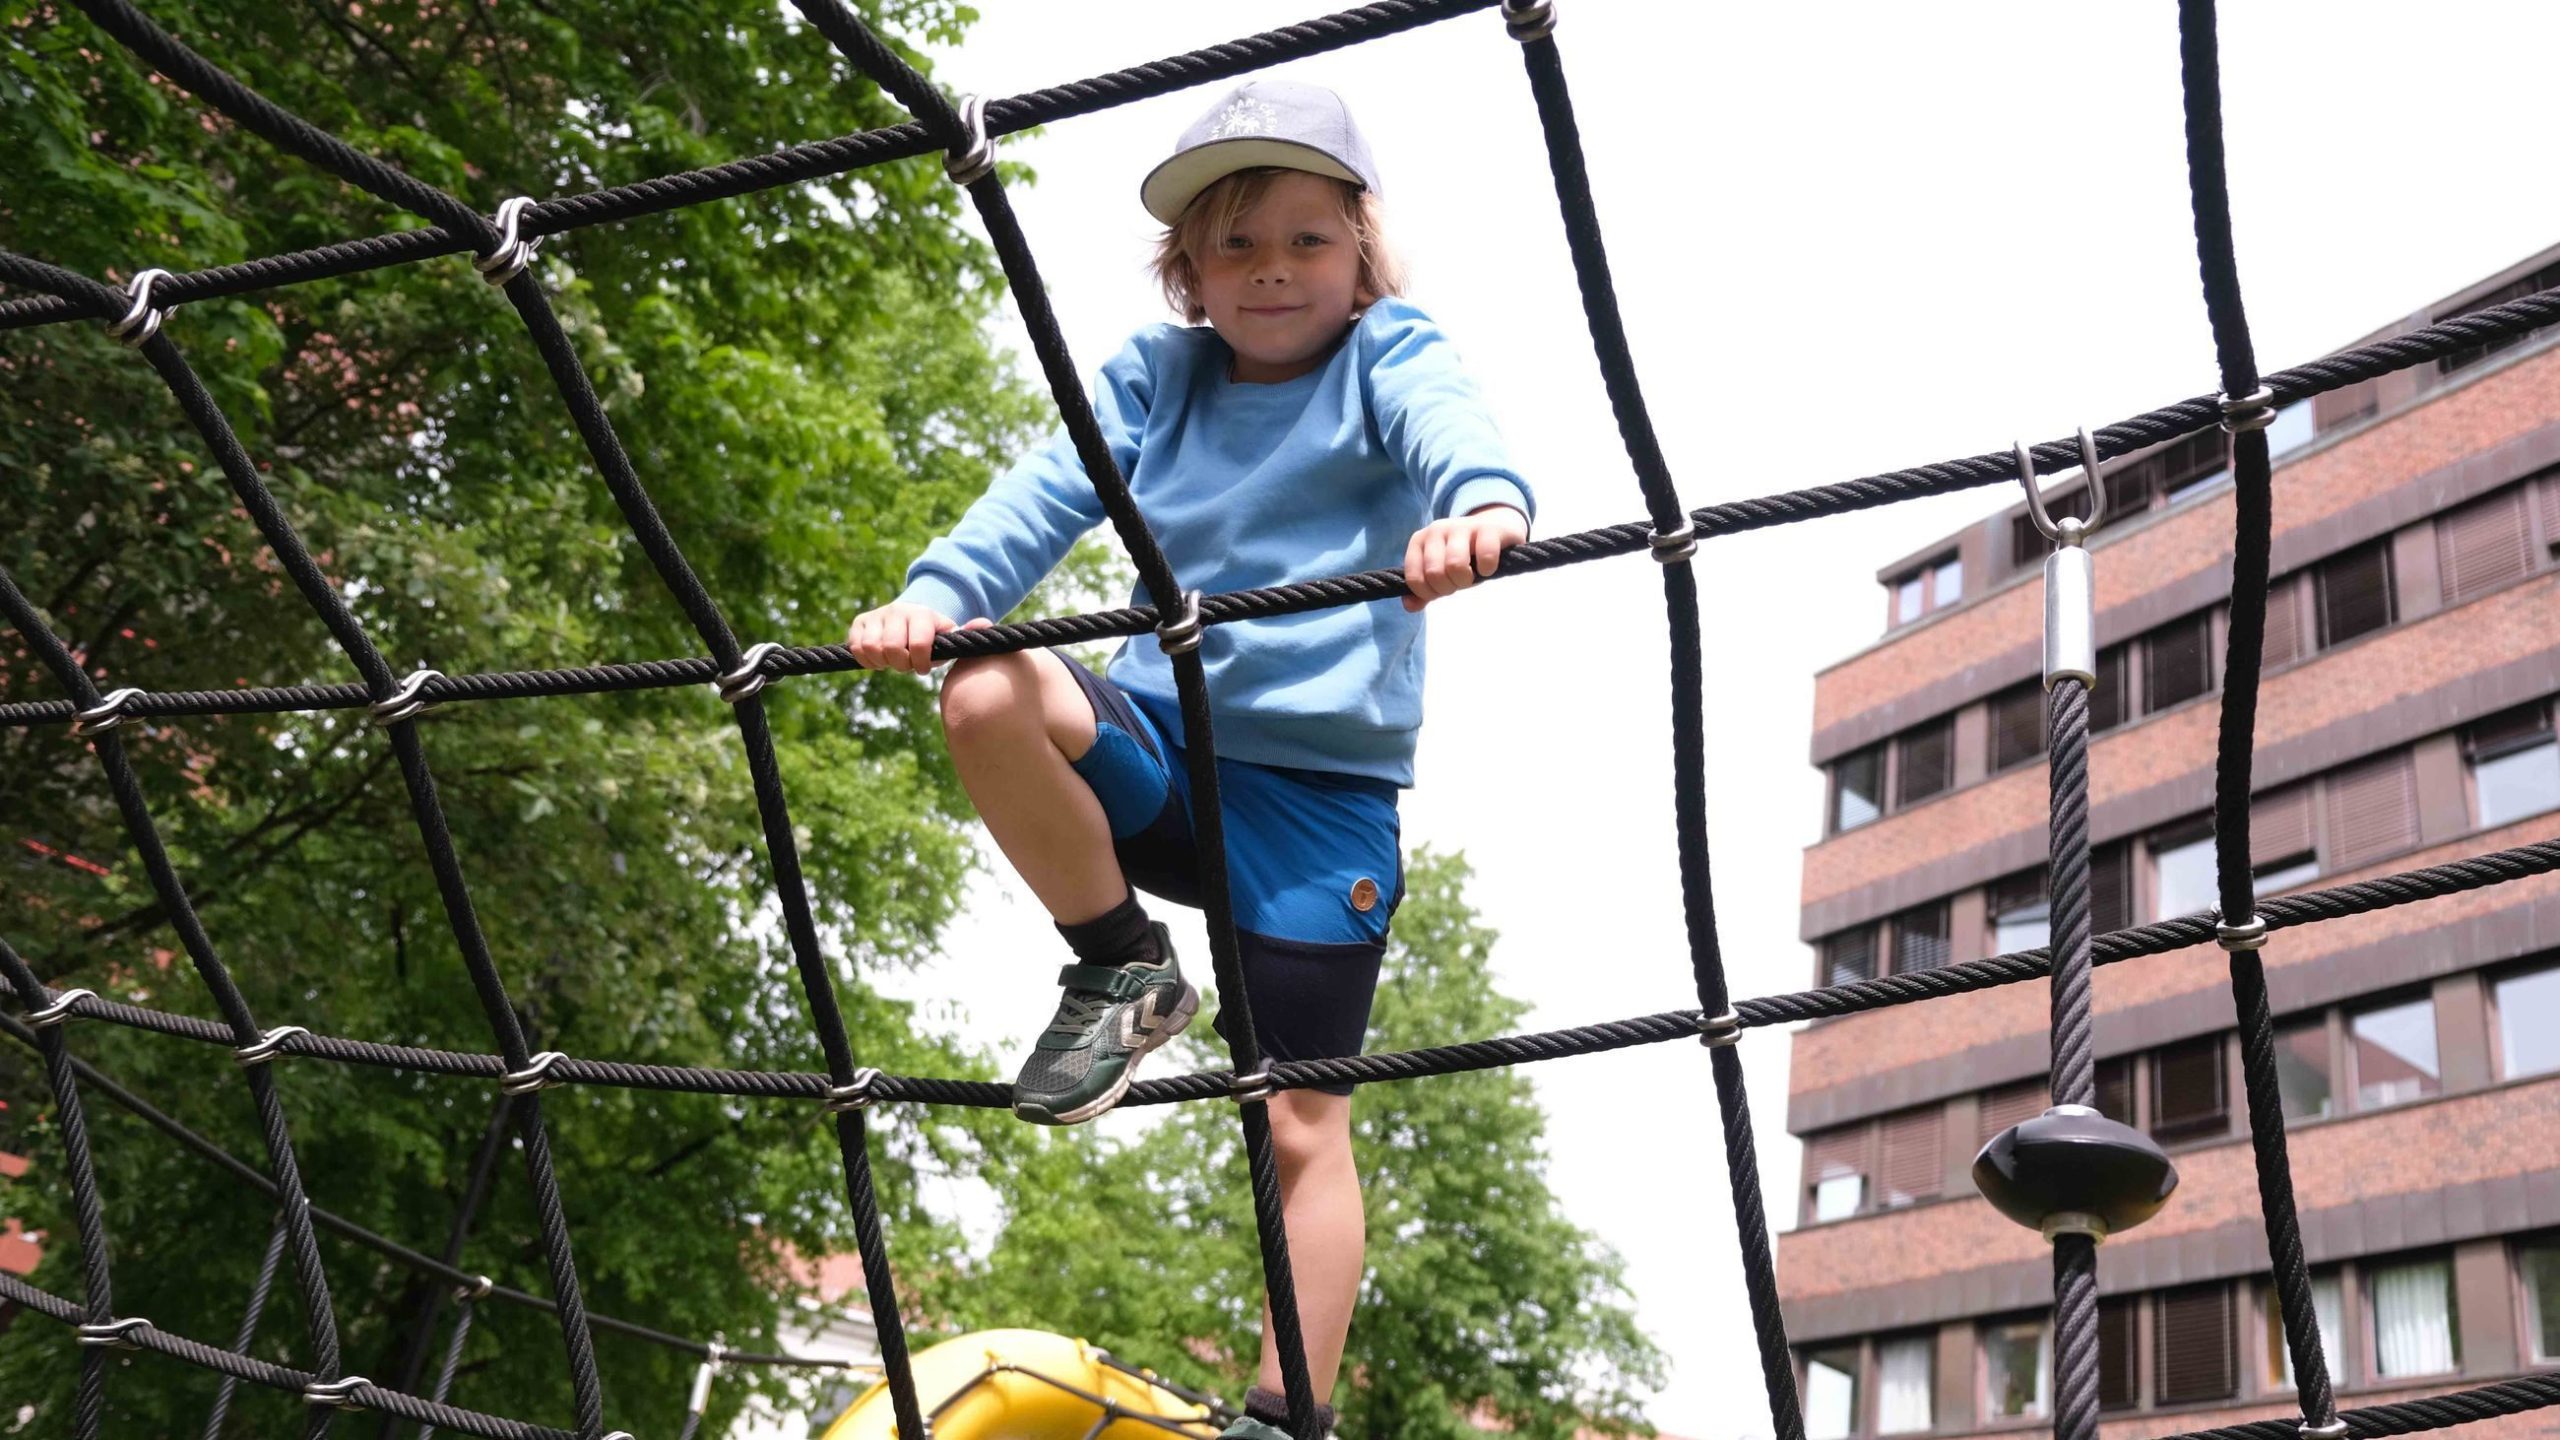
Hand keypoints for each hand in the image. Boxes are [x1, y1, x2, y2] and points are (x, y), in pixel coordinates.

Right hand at [847, 603, 987, 672]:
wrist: (912, 619)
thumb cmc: (934, 636)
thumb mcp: (951, 636)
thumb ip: (967, 633)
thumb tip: (983, 624)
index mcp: (923, 615)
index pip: (918, 644)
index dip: (920, 663)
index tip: (924, 668)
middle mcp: (898, 611)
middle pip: (891, 648)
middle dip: (900, 665)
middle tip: (907, 667)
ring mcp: (878, 615)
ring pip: (871, 647)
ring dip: (882, 663)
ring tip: (894, 662)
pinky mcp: (860, 621)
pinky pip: (856, 647)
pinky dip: (867, 660)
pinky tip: (880, 660)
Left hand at [1402, 504, 1528, 612]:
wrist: (1492, 531)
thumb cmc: (1463, 557)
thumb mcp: (1440, 573)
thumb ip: (1423, 590)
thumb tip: (1410, 606)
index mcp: (1419, 541)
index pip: (1414, 578)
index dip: (1429, 593)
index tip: (1441, 590)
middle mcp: (1436, 530)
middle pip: (1434, 573)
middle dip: (1448, 587)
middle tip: (1458, 582)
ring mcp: (1461, 526)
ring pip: (1455, 564)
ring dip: (1465, 580)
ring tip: (1472, 576)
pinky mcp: (1487, 528)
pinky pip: (1485, 555)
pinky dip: (1487, 569)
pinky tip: (1488, 568)